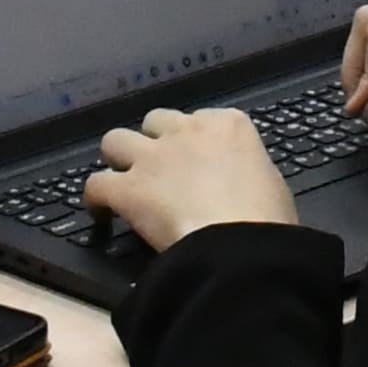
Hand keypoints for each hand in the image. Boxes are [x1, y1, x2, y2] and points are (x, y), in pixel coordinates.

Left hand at [83, 106, 294, 250]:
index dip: (195, 142)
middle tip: (160, 171)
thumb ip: (247, 172)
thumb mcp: (271, 184)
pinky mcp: (129, 188)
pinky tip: (101, 215)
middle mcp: (187, 131)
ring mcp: (154, 157)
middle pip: (155, 121)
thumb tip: (237, 185)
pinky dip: (95, 199)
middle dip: (155, 142)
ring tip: (124, 184)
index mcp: (229, 126)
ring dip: (119, 161)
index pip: (203, 119)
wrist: (241, 248)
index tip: (198, 163)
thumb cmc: (268, 221)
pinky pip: (96, 184)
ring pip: (115, 141)